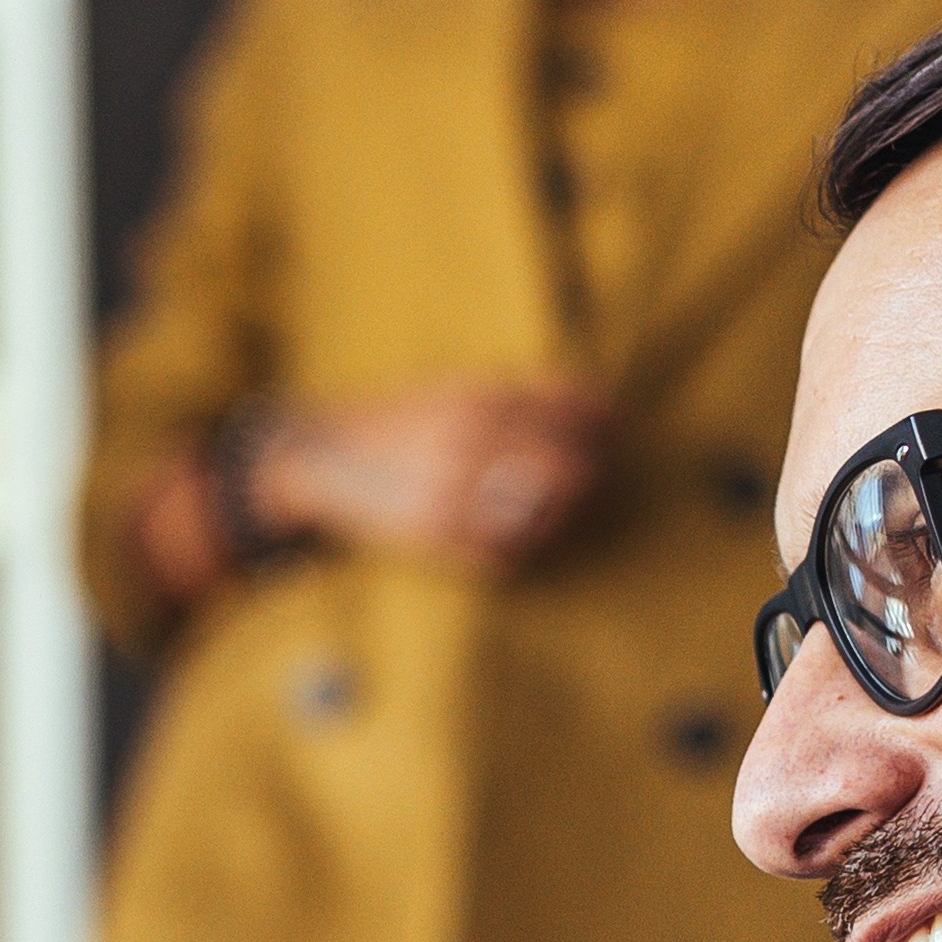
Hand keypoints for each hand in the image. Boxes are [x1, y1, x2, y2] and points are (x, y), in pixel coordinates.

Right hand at [260, 378, 615, 573]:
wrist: (323, 455)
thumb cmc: (402, 419)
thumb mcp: (458, 387)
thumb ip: (520, 395)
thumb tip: (597, 403)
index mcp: (480, 398)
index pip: (572, 410)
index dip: (607, 424)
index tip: (618, 432)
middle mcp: (471, 442)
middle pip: (568, 468)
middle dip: (595, 477)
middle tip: (600, 481)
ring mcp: (454, 491)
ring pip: (543, 517)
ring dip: (564, 519)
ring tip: (565, 514)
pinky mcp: (436, 534)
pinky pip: (506, 554)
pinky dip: (526, 551)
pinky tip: (527, 540)